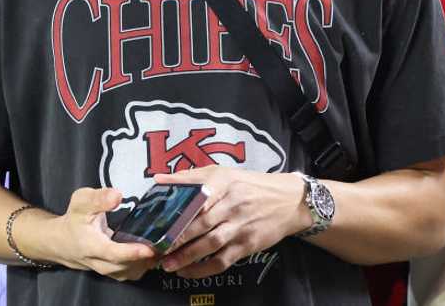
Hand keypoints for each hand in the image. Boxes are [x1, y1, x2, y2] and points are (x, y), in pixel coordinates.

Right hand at [42, 187, 157, 280]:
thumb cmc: (74, 220)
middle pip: (125, 267)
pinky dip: (143, 265)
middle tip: (165, 244)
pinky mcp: (113, 272)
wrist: (62, 242)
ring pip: (130, 273)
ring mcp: (107, 270)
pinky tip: (154, 252)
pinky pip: (130, 273)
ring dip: (146, 264)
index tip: (149, 248)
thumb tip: (117, 195)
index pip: (113, 253)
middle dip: (145, 259)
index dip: (131, 252)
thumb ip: (99, 198)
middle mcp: (99, 262)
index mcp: (91, 245)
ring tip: (163, 248)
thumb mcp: (81, 202)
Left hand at [153, 167, 309, 278]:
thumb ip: (191, 177)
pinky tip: (188, 272)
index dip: (176, 213)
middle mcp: (232, 204)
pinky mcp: (247, 244)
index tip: (156, 224)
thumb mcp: (223, 173)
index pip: (195, 198)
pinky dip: (204, 269)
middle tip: (156, 249)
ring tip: (167, 264)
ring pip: (210, 244)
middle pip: (200, 224)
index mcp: (223, 182)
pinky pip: (223, 260)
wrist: (288, 201)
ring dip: (186, 257)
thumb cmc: (249, 185)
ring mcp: (240, 226)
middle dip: (176, 239)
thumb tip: (159, 180)